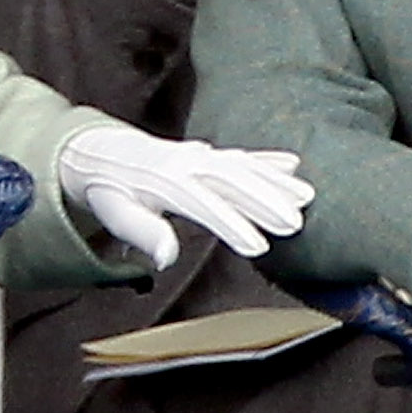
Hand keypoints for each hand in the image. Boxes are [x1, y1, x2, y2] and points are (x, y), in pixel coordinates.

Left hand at [55, 124, 311, 268]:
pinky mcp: (208, 154)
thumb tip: (166, 259)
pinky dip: (268, 160)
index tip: (258, 248)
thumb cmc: (112, 191)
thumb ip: (143, 233)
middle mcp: (188, 164)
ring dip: (276, 181)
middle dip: (266, 201)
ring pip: (244, 167)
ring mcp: (201, 156)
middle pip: (233, 182)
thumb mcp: (116, 214)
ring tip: (307, 196)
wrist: (104, 153)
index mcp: (167, 183)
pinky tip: (293, 165)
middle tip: (295, 224)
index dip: (232, 226)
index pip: (205, 206)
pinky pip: (242, 155)